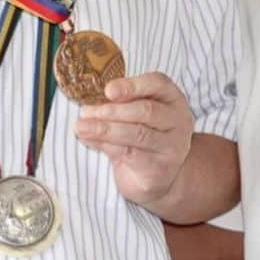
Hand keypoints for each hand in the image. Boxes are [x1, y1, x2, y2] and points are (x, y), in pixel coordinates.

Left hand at [74, 72, 193, 210]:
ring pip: (137, 134)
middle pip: (146, 110)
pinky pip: (131, 154)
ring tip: (81, 127)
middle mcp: (178, 120)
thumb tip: (90, 107)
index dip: (132, 85)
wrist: (159, 176)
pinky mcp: (160, 168)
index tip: (108, 90)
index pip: (157, 84)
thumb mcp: (137, 114)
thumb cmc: (145, 136)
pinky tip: (90, 140)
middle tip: (86, 111)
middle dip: (113, 111)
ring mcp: (172, 146)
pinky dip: (106, 146)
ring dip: (105, 129)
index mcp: (173, 98)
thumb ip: (121, 105)